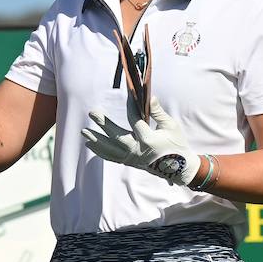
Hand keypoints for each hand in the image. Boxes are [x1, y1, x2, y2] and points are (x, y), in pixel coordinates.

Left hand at [81, 96, 200, 185]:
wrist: (179, 168)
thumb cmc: (176, 144)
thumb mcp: (171, 126)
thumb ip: (158, 112)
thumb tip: (149, 96)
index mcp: (150, 140)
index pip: (135, 120)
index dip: (130, 105)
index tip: (126, 93)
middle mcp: (138, 151)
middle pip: (117, 136)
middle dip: (103, 124)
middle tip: (92, 113)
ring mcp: (132, 158)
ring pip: (110, 149)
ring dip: (96, 140)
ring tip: (83, 131)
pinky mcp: (130, 162)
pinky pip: (111, 157)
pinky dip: (100, 151)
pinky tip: (90, 144)